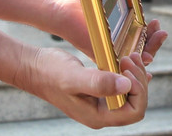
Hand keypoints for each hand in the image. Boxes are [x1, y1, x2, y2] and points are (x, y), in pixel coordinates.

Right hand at [19, 46, 149, 128]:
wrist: (33, 68)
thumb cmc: (49, 73)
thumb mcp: (74, 76)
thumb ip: (99, 83)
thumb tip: (126, 85)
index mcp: (98, 116)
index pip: (134, 111)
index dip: (138, 89)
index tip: (127, 66)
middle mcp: (102, 113)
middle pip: (136, 103)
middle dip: (138, 80)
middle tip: (130, 57)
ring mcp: (101, 103)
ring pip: (131, 94)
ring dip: (135, 75)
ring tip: (129, 56)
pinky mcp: (99, 90)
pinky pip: (122, 87)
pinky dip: (129, 74)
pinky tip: (129, 62)